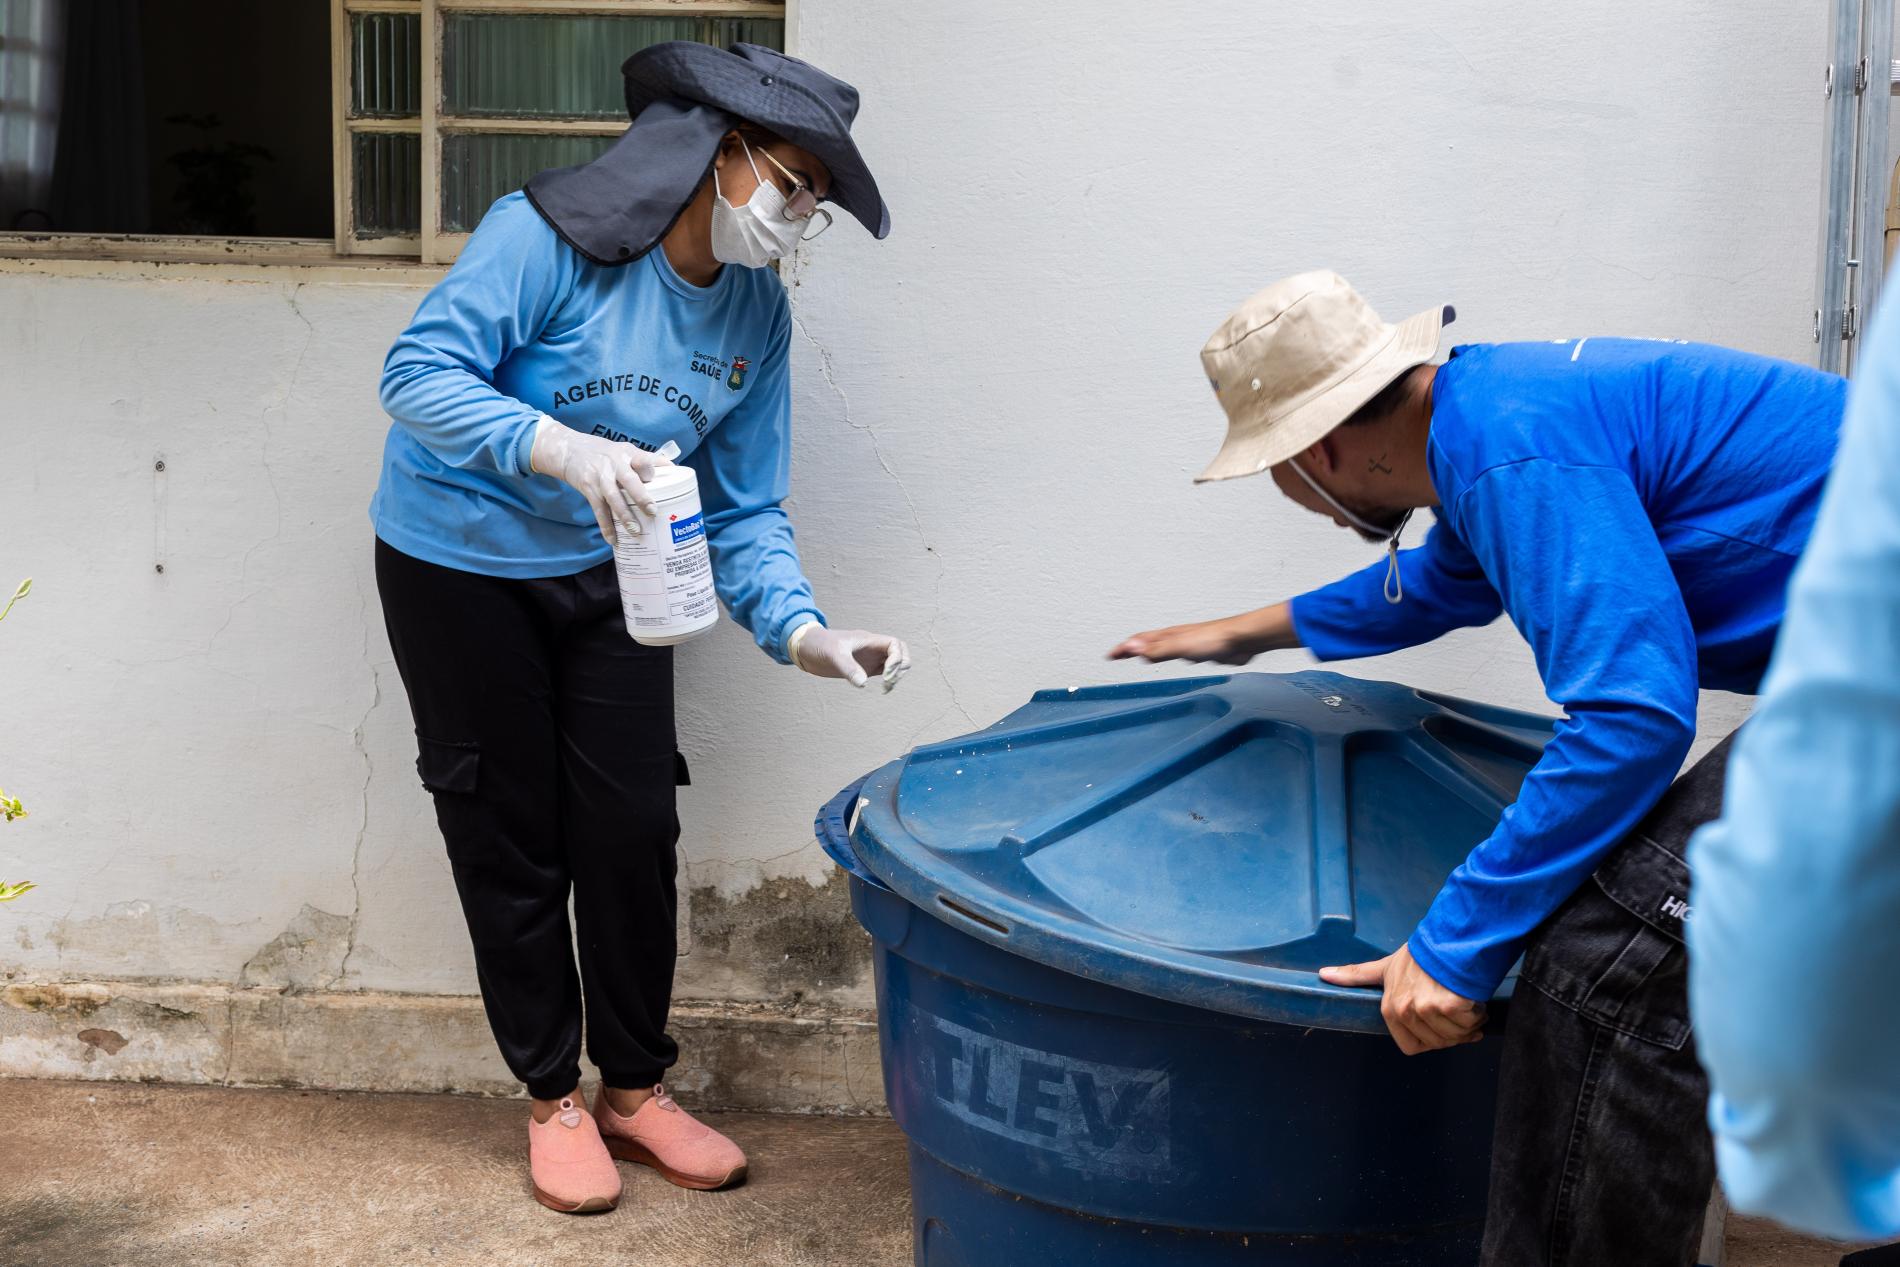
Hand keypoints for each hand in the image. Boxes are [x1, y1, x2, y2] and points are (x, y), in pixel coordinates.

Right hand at [529, 417, 666, 545]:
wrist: (569, 450)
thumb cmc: (604, 452)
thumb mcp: (624, 449)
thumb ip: (646, 459)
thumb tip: (673, 468)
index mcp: (627, 454)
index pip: (642, 459)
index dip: (651, 469)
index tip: (660, 479)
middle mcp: (614, 464)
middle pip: (629, 480)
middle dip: (641, 496)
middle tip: (652, 511)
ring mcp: (600, 477)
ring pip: (613, 497)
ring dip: (624, 515)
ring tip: (635, 531)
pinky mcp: (588, 488)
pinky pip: (598, 510)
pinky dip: (606, 526)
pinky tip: (613, 539)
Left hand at [790, 624, 911, 690]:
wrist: (806, 647)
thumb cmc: (819, 644)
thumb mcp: (833, 654)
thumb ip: (848, 668)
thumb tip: (863, 683)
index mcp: (869, 640)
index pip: (895, 644)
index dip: (896, 659)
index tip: (885, 674)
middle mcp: (872, 648)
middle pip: (901, 653)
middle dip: (901, 667)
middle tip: (888, 681)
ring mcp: (869, 658)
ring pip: (895, 663)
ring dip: (897, 675)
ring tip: (886, 688)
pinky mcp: (864, 668)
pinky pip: (884, 672)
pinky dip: (889, 681)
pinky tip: (883, 689)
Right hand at [1108, 615, 1258, 665]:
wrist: (1242, 639)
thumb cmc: (1214, 640)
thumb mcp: (1180, 647)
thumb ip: (1156, 649)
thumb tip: (1130, 647)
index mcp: (1168, 636)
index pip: (1139, 641)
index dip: (1123, 648)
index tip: (1110, 655)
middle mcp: (1176, 638)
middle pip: (1148, 643)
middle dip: (1131, 648)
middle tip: (1118, 655)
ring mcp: (1189, 644)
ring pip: (1164, 647)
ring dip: (1150, 651)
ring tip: (1140, 656)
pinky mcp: (1202, 652)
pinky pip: (1180, 654)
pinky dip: (1171, 656)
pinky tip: (1178, 660)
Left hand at [1318, 944, 1486, 1054]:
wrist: (1448, 938)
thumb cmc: (1420, 955)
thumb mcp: (1384, 966)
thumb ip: (1357, 975)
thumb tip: (1324, 974)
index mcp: (1390, 1008)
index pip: (1412, 1047)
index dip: (1429, 1039)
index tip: (1437, 1024)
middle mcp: (1406, 1011)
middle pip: (1438, 1043)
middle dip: (1452, 1032)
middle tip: (1455, 1010)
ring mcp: (1428, 1009)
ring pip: (1456, 1036)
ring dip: (1467, 1024)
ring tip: (1464, 1003)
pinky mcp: (1451, 1005)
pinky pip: (1470, 1025)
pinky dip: (1478, 1015)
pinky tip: (1474, 1000)